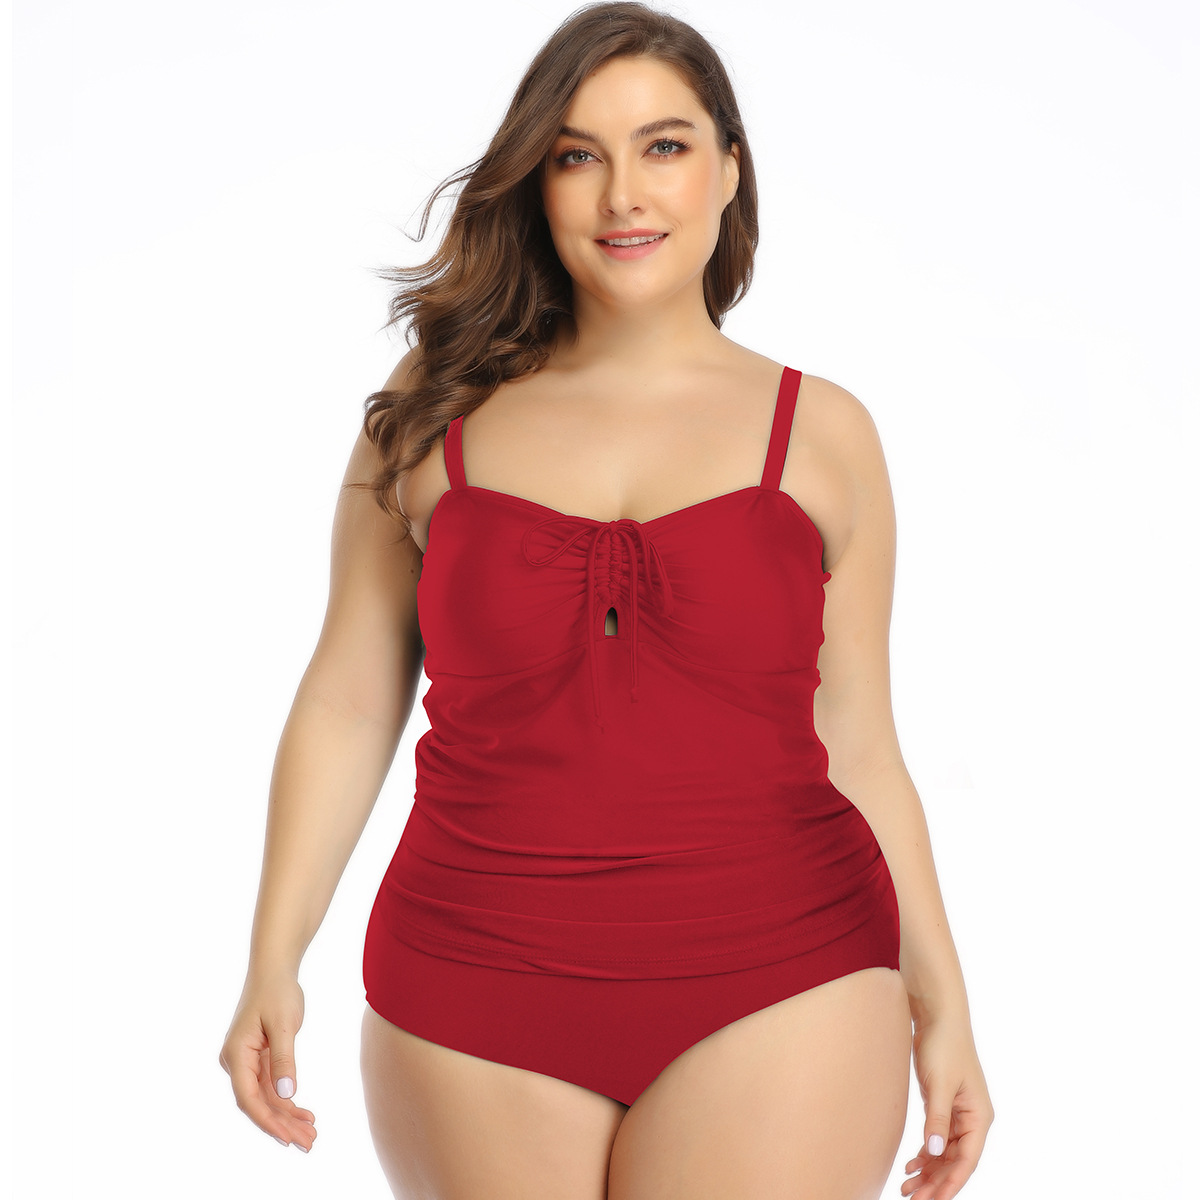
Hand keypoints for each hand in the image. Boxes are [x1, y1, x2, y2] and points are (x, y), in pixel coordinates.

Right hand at [219, 969, 317, 1151]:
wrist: (274, 969)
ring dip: (287, 1117)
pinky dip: (287, 1101)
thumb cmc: (277, 991)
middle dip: (282, 1125)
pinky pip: (271, 1087)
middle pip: (258, 1103)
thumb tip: (286, 1094)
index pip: (248, 1098)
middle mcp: (236, 1062)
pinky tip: (304, 1114)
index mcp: (236, 1055)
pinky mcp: (258, 1059)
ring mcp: (246, 1062)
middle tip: (309, 1143)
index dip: (268, 1121)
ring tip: (311, 1135)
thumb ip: (283, 1059)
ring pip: (266, 1098)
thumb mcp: (283, 1024)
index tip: (287, 1138)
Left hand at [900, 1014, 992, 1198]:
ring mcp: (958, 1113)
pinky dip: (926, 1153)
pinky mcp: (944, 1105)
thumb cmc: (943, 1046)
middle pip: (956, 1161)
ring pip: (945, 1153)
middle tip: (912, 1199)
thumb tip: (935, 1153)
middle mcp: (972, 1119)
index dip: (951, 1183)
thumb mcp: (939, 1084)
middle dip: (936, 1183)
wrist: (937, 1016)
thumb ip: (937, 1119)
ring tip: (907, 1188)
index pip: (967, 1160)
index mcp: (979, 1117)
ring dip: (929, 1171)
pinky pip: (937, 1138)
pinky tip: (911, 1165)